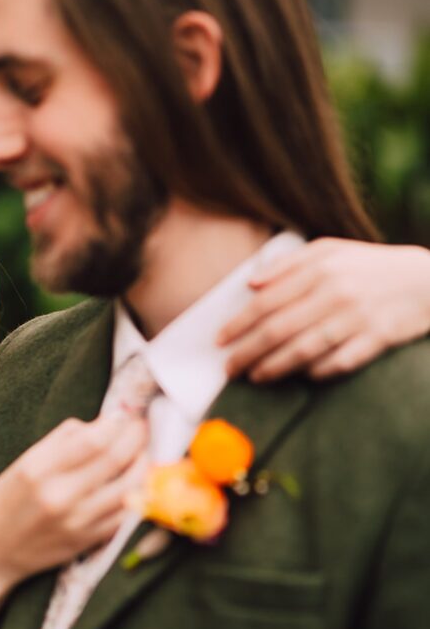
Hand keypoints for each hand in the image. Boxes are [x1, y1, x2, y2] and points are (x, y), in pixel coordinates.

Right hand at [0, 413, 147, 584]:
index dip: (117, 422)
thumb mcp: (23, 463)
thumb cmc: (5, 502)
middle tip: (143, 425)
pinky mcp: (87, 542)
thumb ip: (62, 440)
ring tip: (144, 451)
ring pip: (129, 488)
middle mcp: (59, 496)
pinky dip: (136, 494)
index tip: (125, 413)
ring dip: (144, 464)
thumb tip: (103, 422)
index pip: (92, 440)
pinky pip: (125, 515)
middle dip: (136, 436)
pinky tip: (137, 481)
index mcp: (37, 471)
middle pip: (115, 459)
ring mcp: (76, 522)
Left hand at [218, 239, 429, 381]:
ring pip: (304, 350)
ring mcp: (357, 319)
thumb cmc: (368, 266)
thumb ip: (287, 264)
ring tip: (254, 377)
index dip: (239, 323)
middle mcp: (336, 294)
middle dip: (247, 352)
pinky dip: (316, 372)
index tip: (219, 340)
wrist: (426, 280)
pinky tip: (299, 377)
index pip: (267, 301)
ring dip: (274, 367)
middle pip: (279, 330)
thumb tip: (250, 284)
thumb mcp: (329, 251)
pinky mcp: (377, 340)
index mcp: (320, 269)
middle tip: (229, 368)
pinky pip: (338, 363)